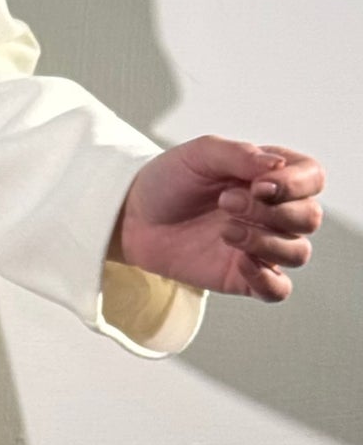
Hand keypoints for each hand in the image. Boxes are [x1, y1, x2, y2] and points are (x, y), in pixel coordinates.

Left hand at [108, 135, 323, 301]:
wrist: (133, 216)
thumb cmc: (169, 179)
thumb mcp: (199, 154)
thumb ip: (239, 154)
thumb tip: (278, 166)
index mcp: (271, 176)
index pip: (312, 178)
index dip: (295, 184)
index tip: (258, 185)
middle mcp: (274, 211)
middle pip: (309, 218)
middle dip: (272, 212)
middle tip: (225, 202)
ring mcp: (262, 246)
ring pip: (298, 253)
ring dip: (266, 242)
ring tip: (224, 231)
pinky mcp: (245, 276)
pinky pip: (278, 290)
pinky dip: (267, 279)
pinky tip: (241, 263)